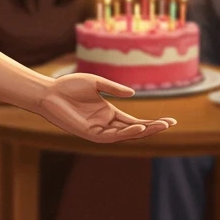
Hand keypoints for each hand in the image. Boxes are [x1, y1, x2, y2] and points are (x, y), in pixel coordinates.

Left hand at [35, 73, 174, 142]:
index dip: (151, 122)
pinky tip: (136, 127)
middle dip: (152, 128)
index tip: (170, 121)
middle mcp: (106, 123)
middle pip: (134, 129)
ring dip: (142, 131)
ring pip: (125, 134)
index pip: (135, 120)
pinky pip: (111, 136)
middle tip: (170, 124)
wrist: (49, 92)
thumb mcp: (95, 83)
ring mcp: (98, 129)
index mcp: (108, 112)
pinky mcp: (89, 133)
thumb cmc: (68, 86)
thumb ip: (113, 88)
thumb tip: (133, 94)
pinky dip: (124, 132)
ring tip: (159, 126)